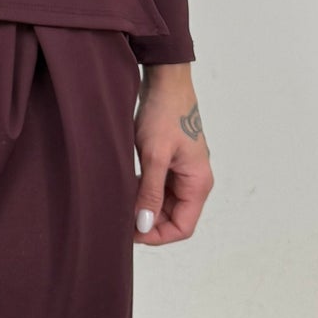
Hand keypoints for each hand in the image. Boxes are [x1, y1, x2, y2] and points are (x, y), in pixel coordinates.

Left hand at [131, 65, 212, 245]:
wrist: (166, 82)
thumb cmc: (165, 114)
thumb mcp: (155, 156)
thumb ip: (151, 192)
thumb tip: (145, 225)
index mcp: (198, 183)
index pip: (183, 227)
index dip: (157, 235)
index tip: (131, 232)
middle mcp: (195, 181)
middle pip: (173, 218)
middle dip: (148, 222)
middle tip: (119, 218)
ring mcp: (183, 172)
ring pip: (164, 204)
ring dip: (144, 207)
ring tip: (120, 203)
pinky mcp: (172, 163)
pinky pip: (159, 188)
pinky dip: (144, 192)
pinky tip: (126, 186)